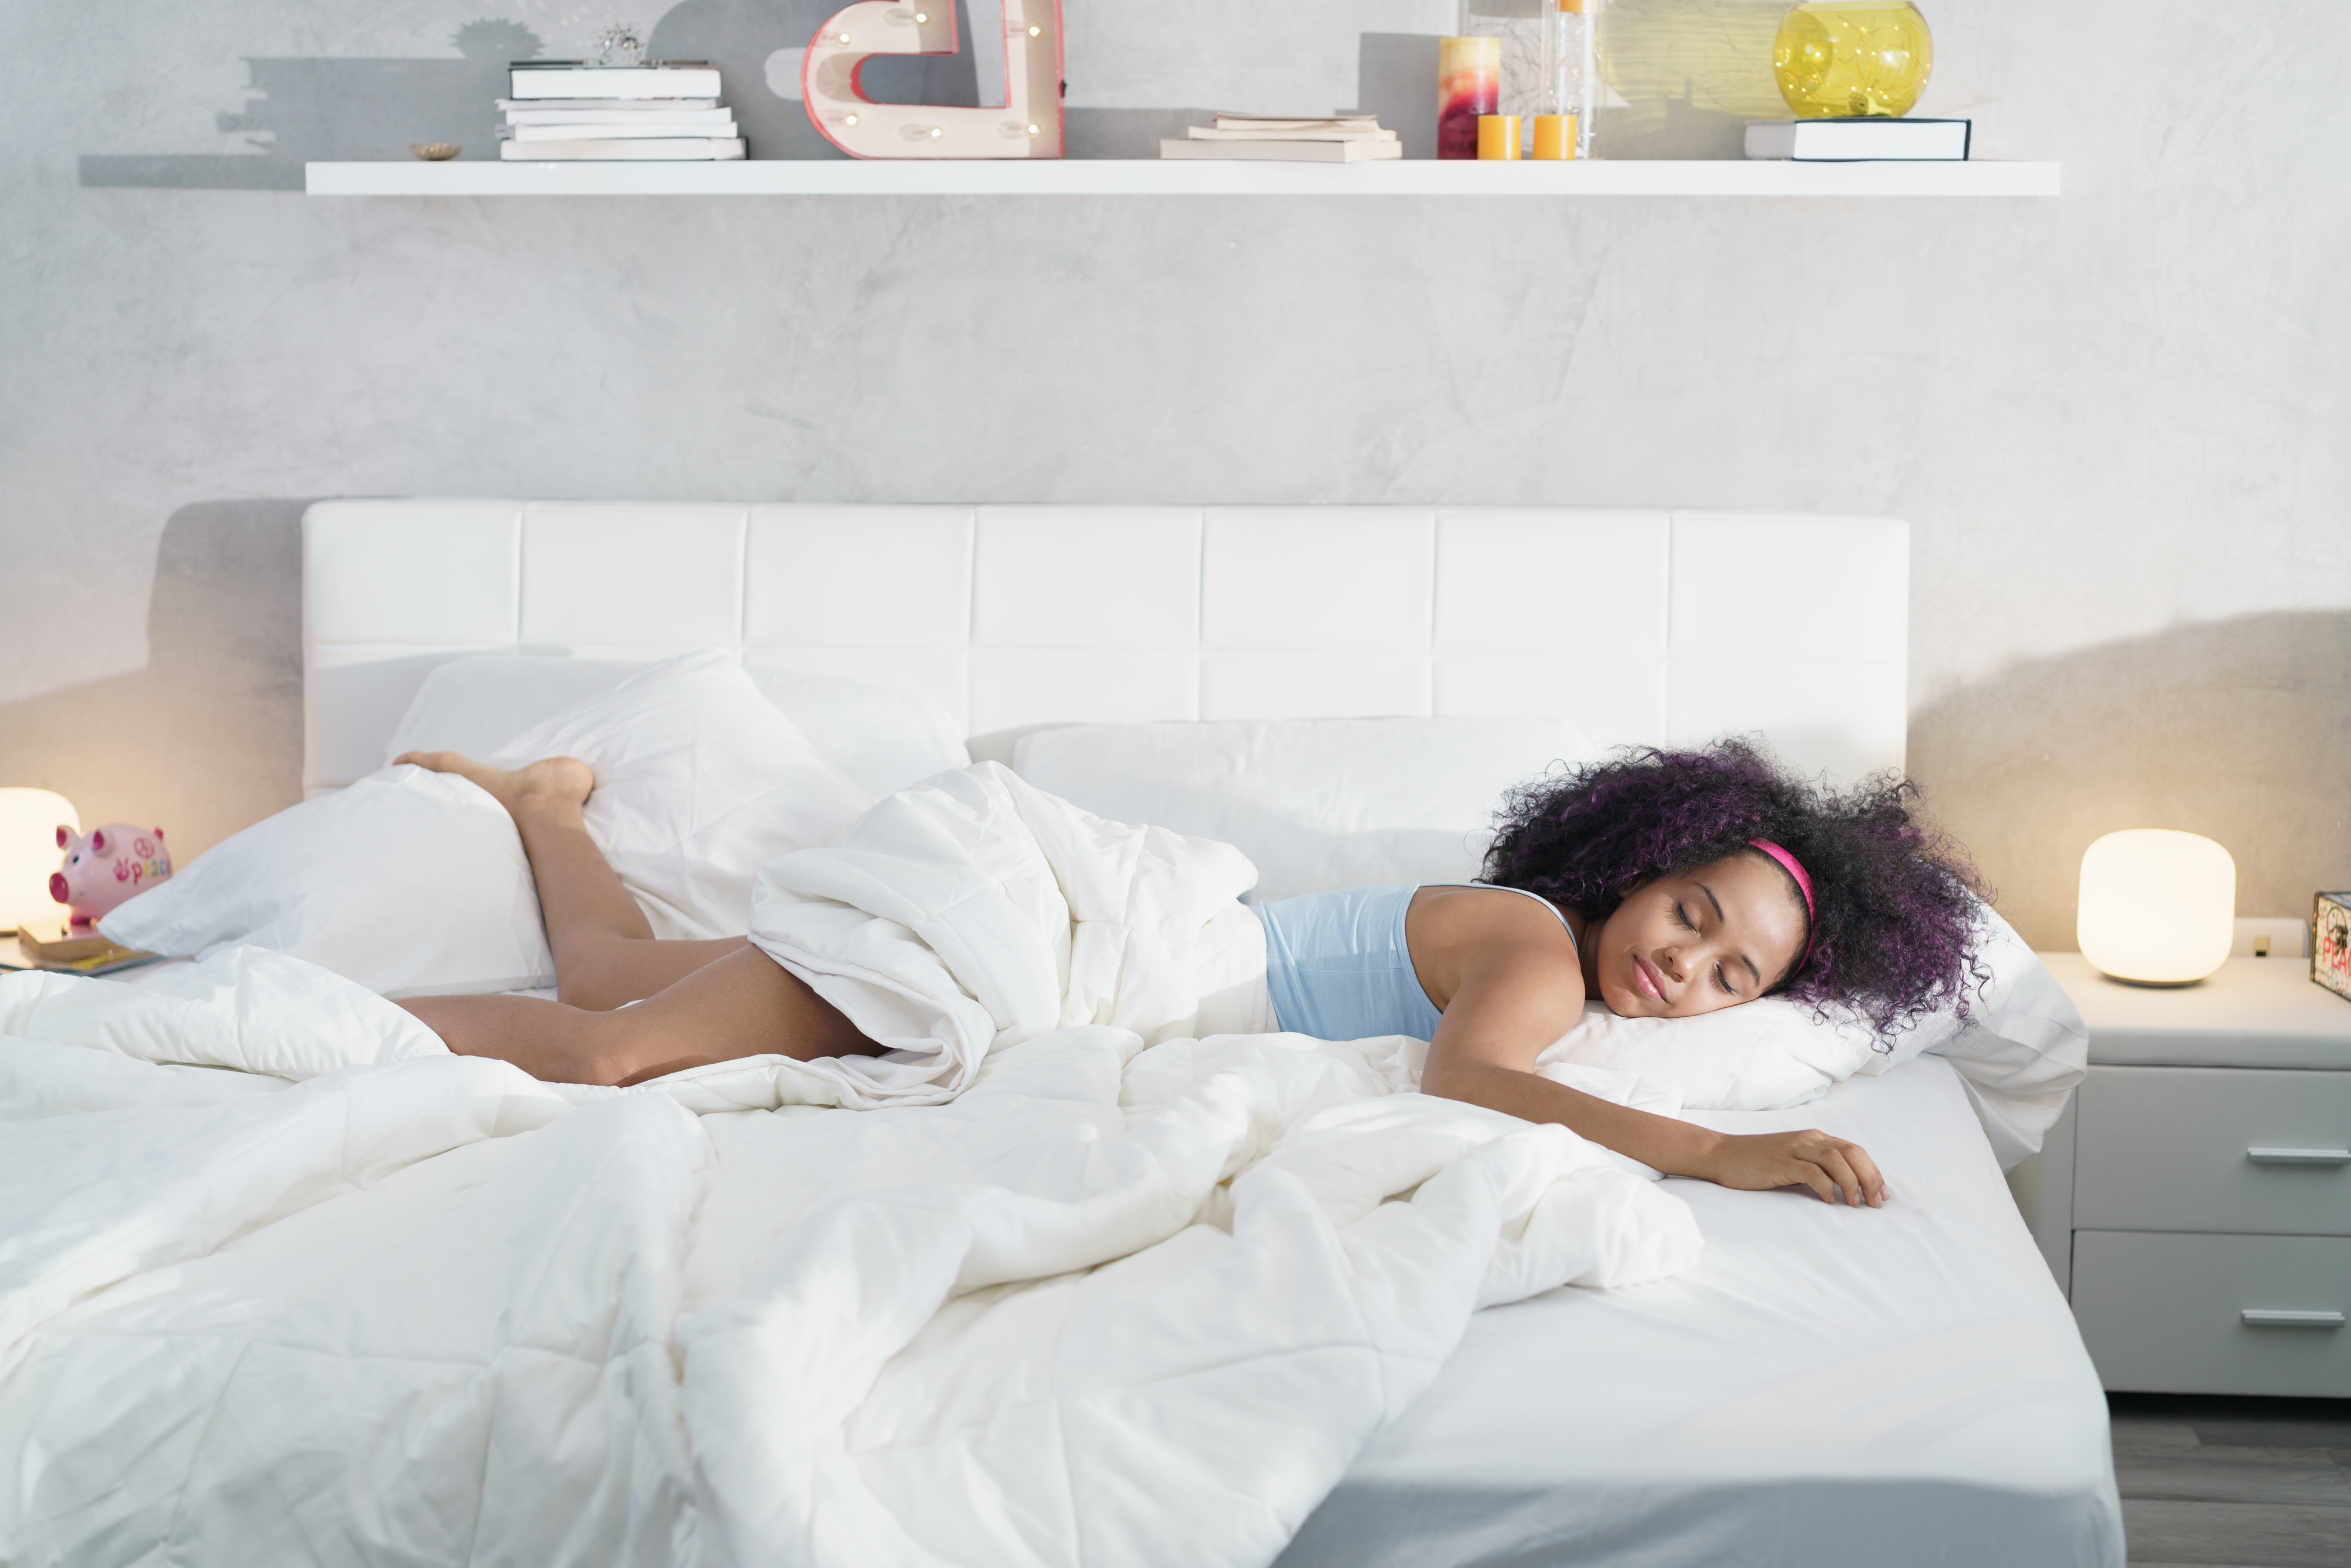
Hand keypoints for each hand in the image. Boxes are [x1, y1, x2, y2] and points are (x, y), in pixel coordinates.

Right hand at [1700, 1129, 1886, 1206]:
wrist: (1721, 1154)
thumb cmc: (1757, 1163)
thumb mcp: (1793, 1160)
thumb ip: (1816, 1167)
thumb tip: (1844, 1189)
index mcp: (1814, 1138)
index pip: (1855, 1151)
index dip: (1873, 1173)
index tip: (1881, 1195)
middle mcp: (1808, 1140)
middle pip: (1852, 1154)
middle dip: (1870, 1179)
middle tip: (1876, 1203)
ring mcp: (1794, 1149)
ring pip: (1837, 1160)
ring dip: (1852, 1184)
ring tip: (1854, 1204)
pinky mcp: (1781, 1163)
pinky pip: (1812, 1172)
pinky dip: (1825, 1187)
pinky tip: (1827, 1201)